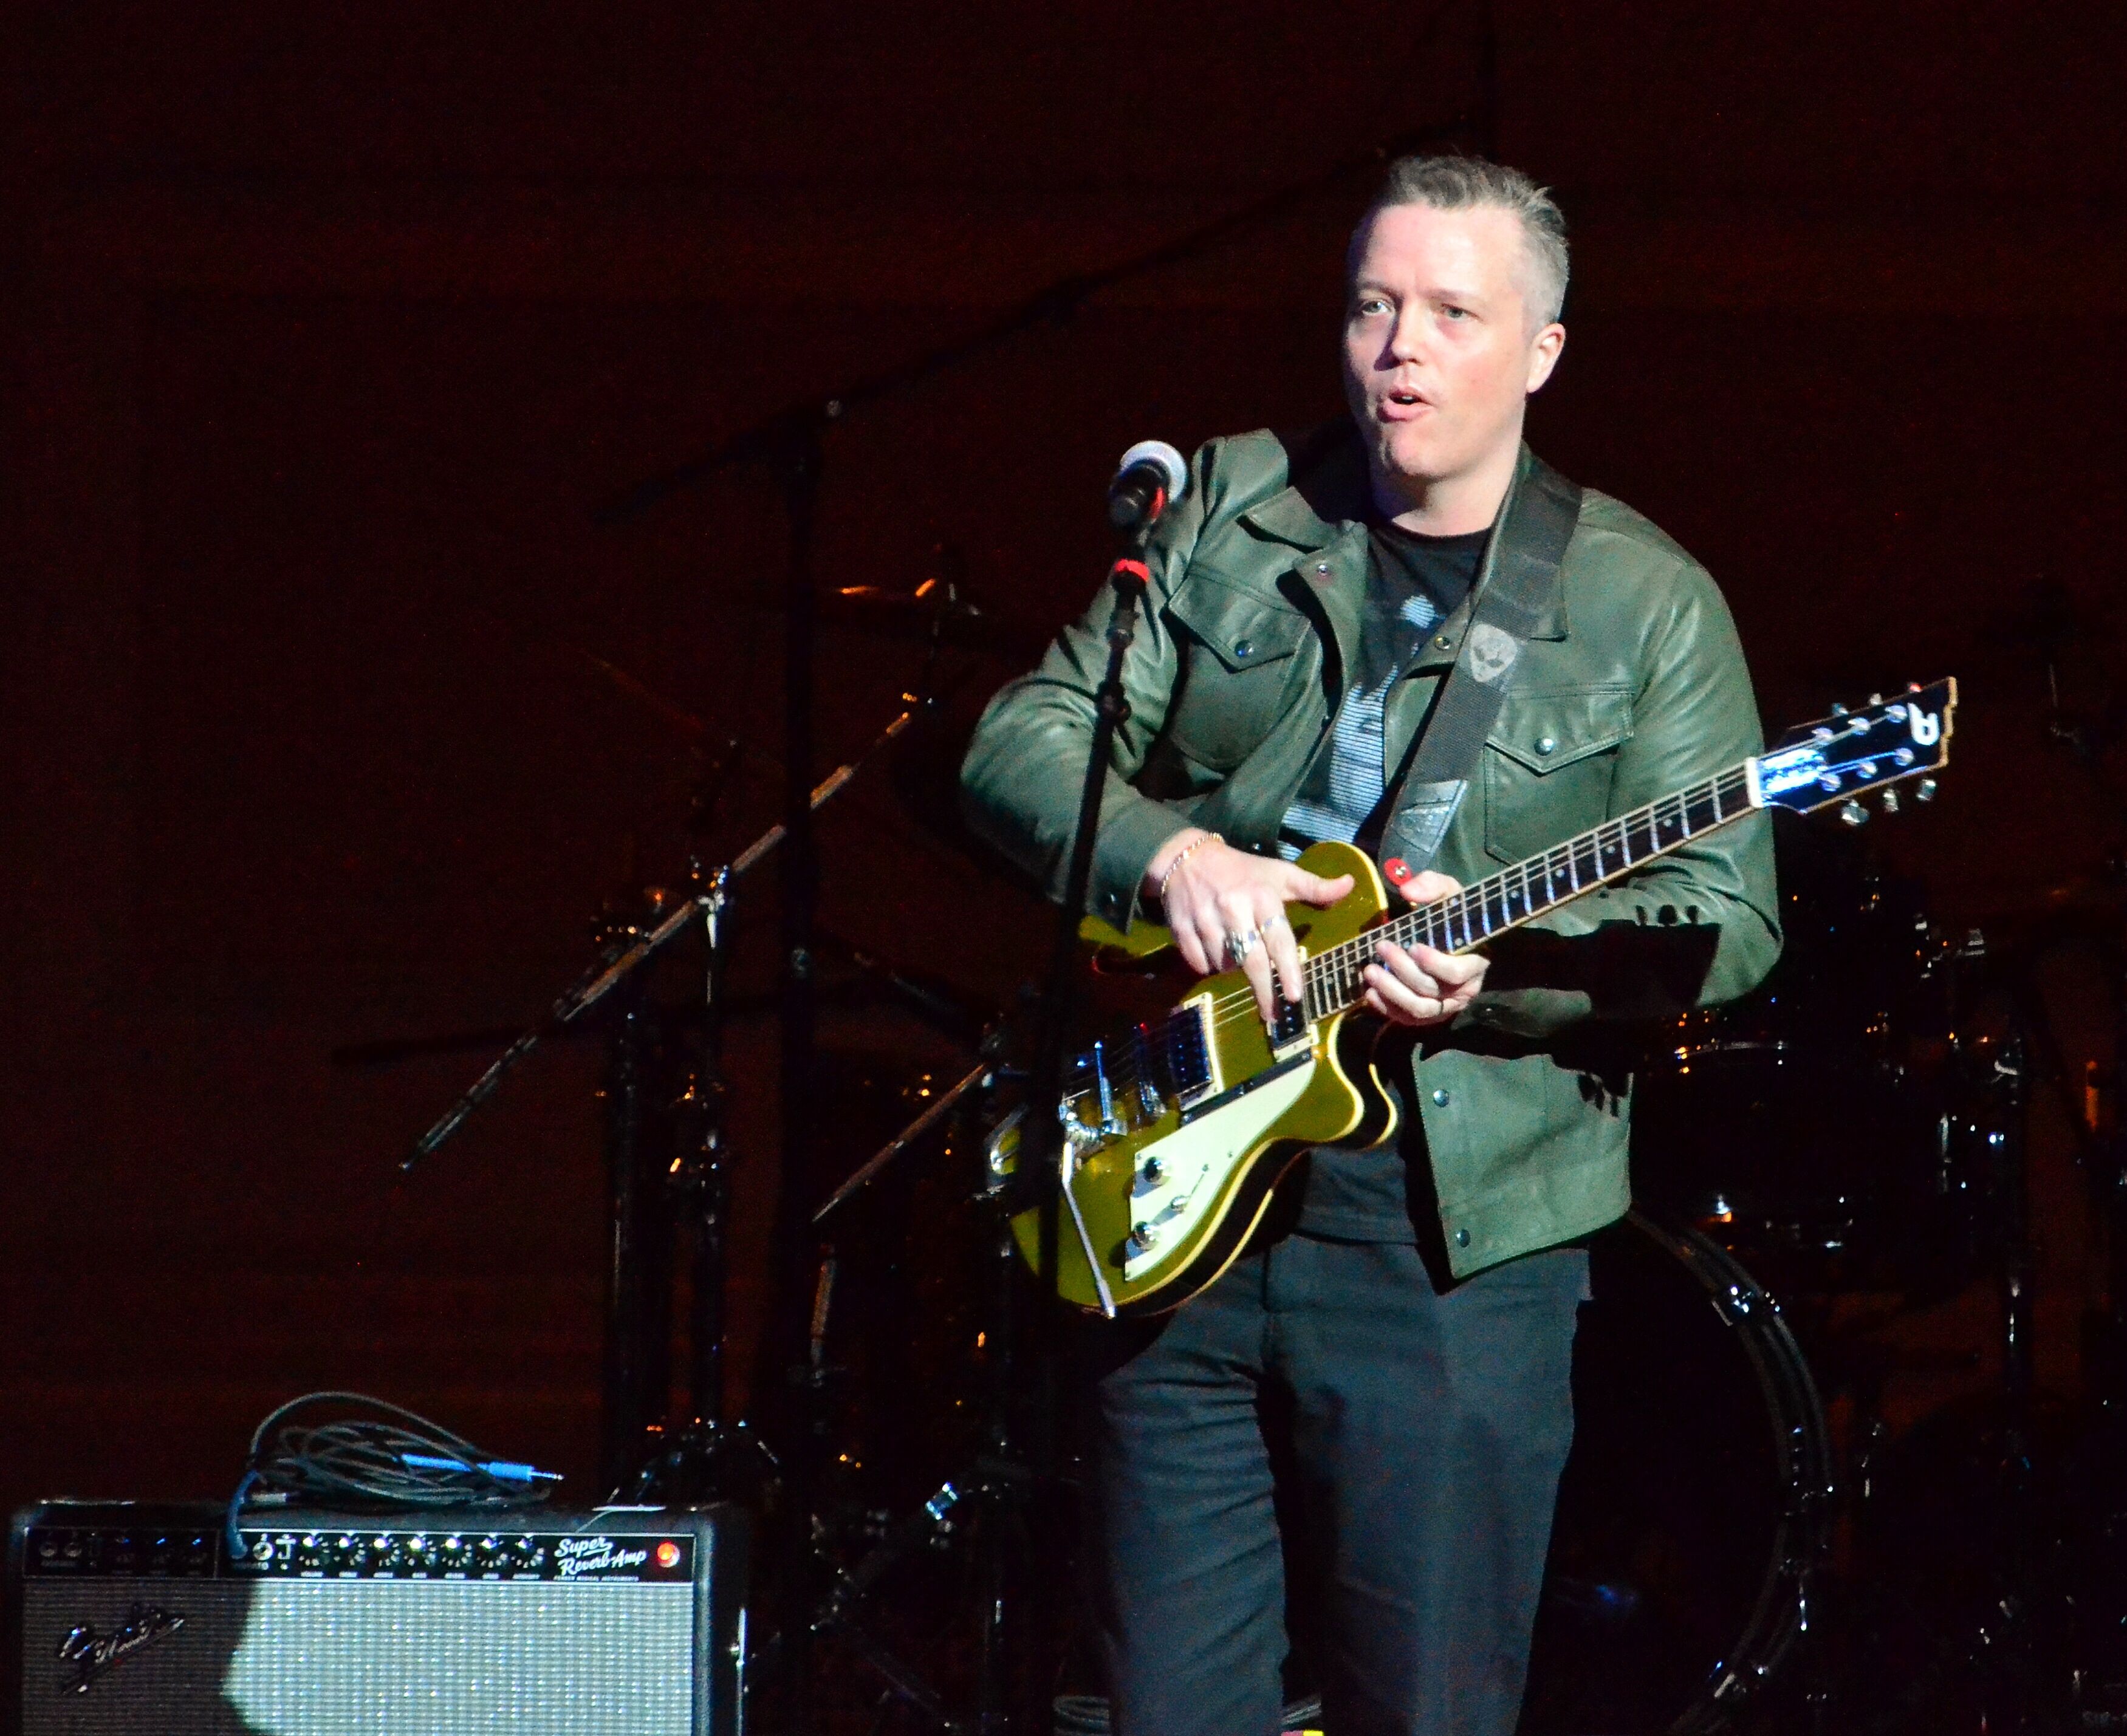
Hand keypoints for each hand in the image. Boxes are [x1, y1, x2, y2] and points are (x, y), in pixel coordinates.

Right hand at [1145, 830, 1353, 1022]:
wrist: (1187, 858)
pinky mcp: (1182, 929)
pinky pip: (1200, 963)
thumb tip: (1350, 884)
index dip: (1288, 969)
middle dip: (1265, 990)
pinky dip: (1209, 964)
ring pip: (1225, 964)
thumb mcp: (1280, 873)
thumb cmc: (1243, 871)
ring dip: (1233, 968)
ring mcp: (1205, 920)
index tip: (1295, 996)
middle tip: (1274, 1014)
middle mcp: (1234, 909)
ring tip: (1237, 953)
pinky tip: (1214, 950)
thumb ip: (1314, 886)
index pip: (1279, 939)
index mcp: (1262, 896)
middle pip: (1252, 961)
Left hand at [1362, 870, 1489, 1027]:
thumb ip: (1431, 886)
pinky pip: (1407, 1019)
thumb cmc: (1452, 915)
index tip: (1413, 946)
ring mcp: (1444, 1006)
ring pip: (1418, 1009)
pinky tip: (1369, 993)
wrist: (1452, 936)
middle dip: (1402, 970)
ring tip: (1370, 971)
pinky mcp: (1427, 1015)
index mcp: (1474, 963)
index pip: (1456, 973)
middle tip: (1381, 947)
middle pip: (1430, 990)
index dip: (1434, 963)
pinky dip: (1387, 1008)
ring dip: (1391, 991)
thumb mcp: (1448, 893)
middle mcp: (1462, 991)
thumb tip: (1408, 891)